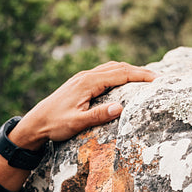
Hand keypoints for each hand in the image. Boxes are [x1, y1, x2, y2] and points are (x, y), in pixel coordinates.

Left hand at [13, 61, 156, 149]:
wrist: (34, 123)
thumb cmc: (54, 124)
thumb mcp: (77, 123)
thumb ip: (98, 115)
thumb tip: (120, 108)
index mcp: (88, 82)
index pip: (120, 74)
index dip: (140, 75)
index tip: (157, 79)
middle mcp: (86, 76)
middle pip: (118, 67)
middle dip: (138, 71)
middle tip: (157, 78)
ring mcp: (82, 77)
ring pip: (110, 68)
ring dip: (128, 70)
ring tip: (145, 77)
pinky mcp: (79, 82)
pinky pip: (104, 72)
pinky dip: (118, 73)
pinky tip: (123, 80)